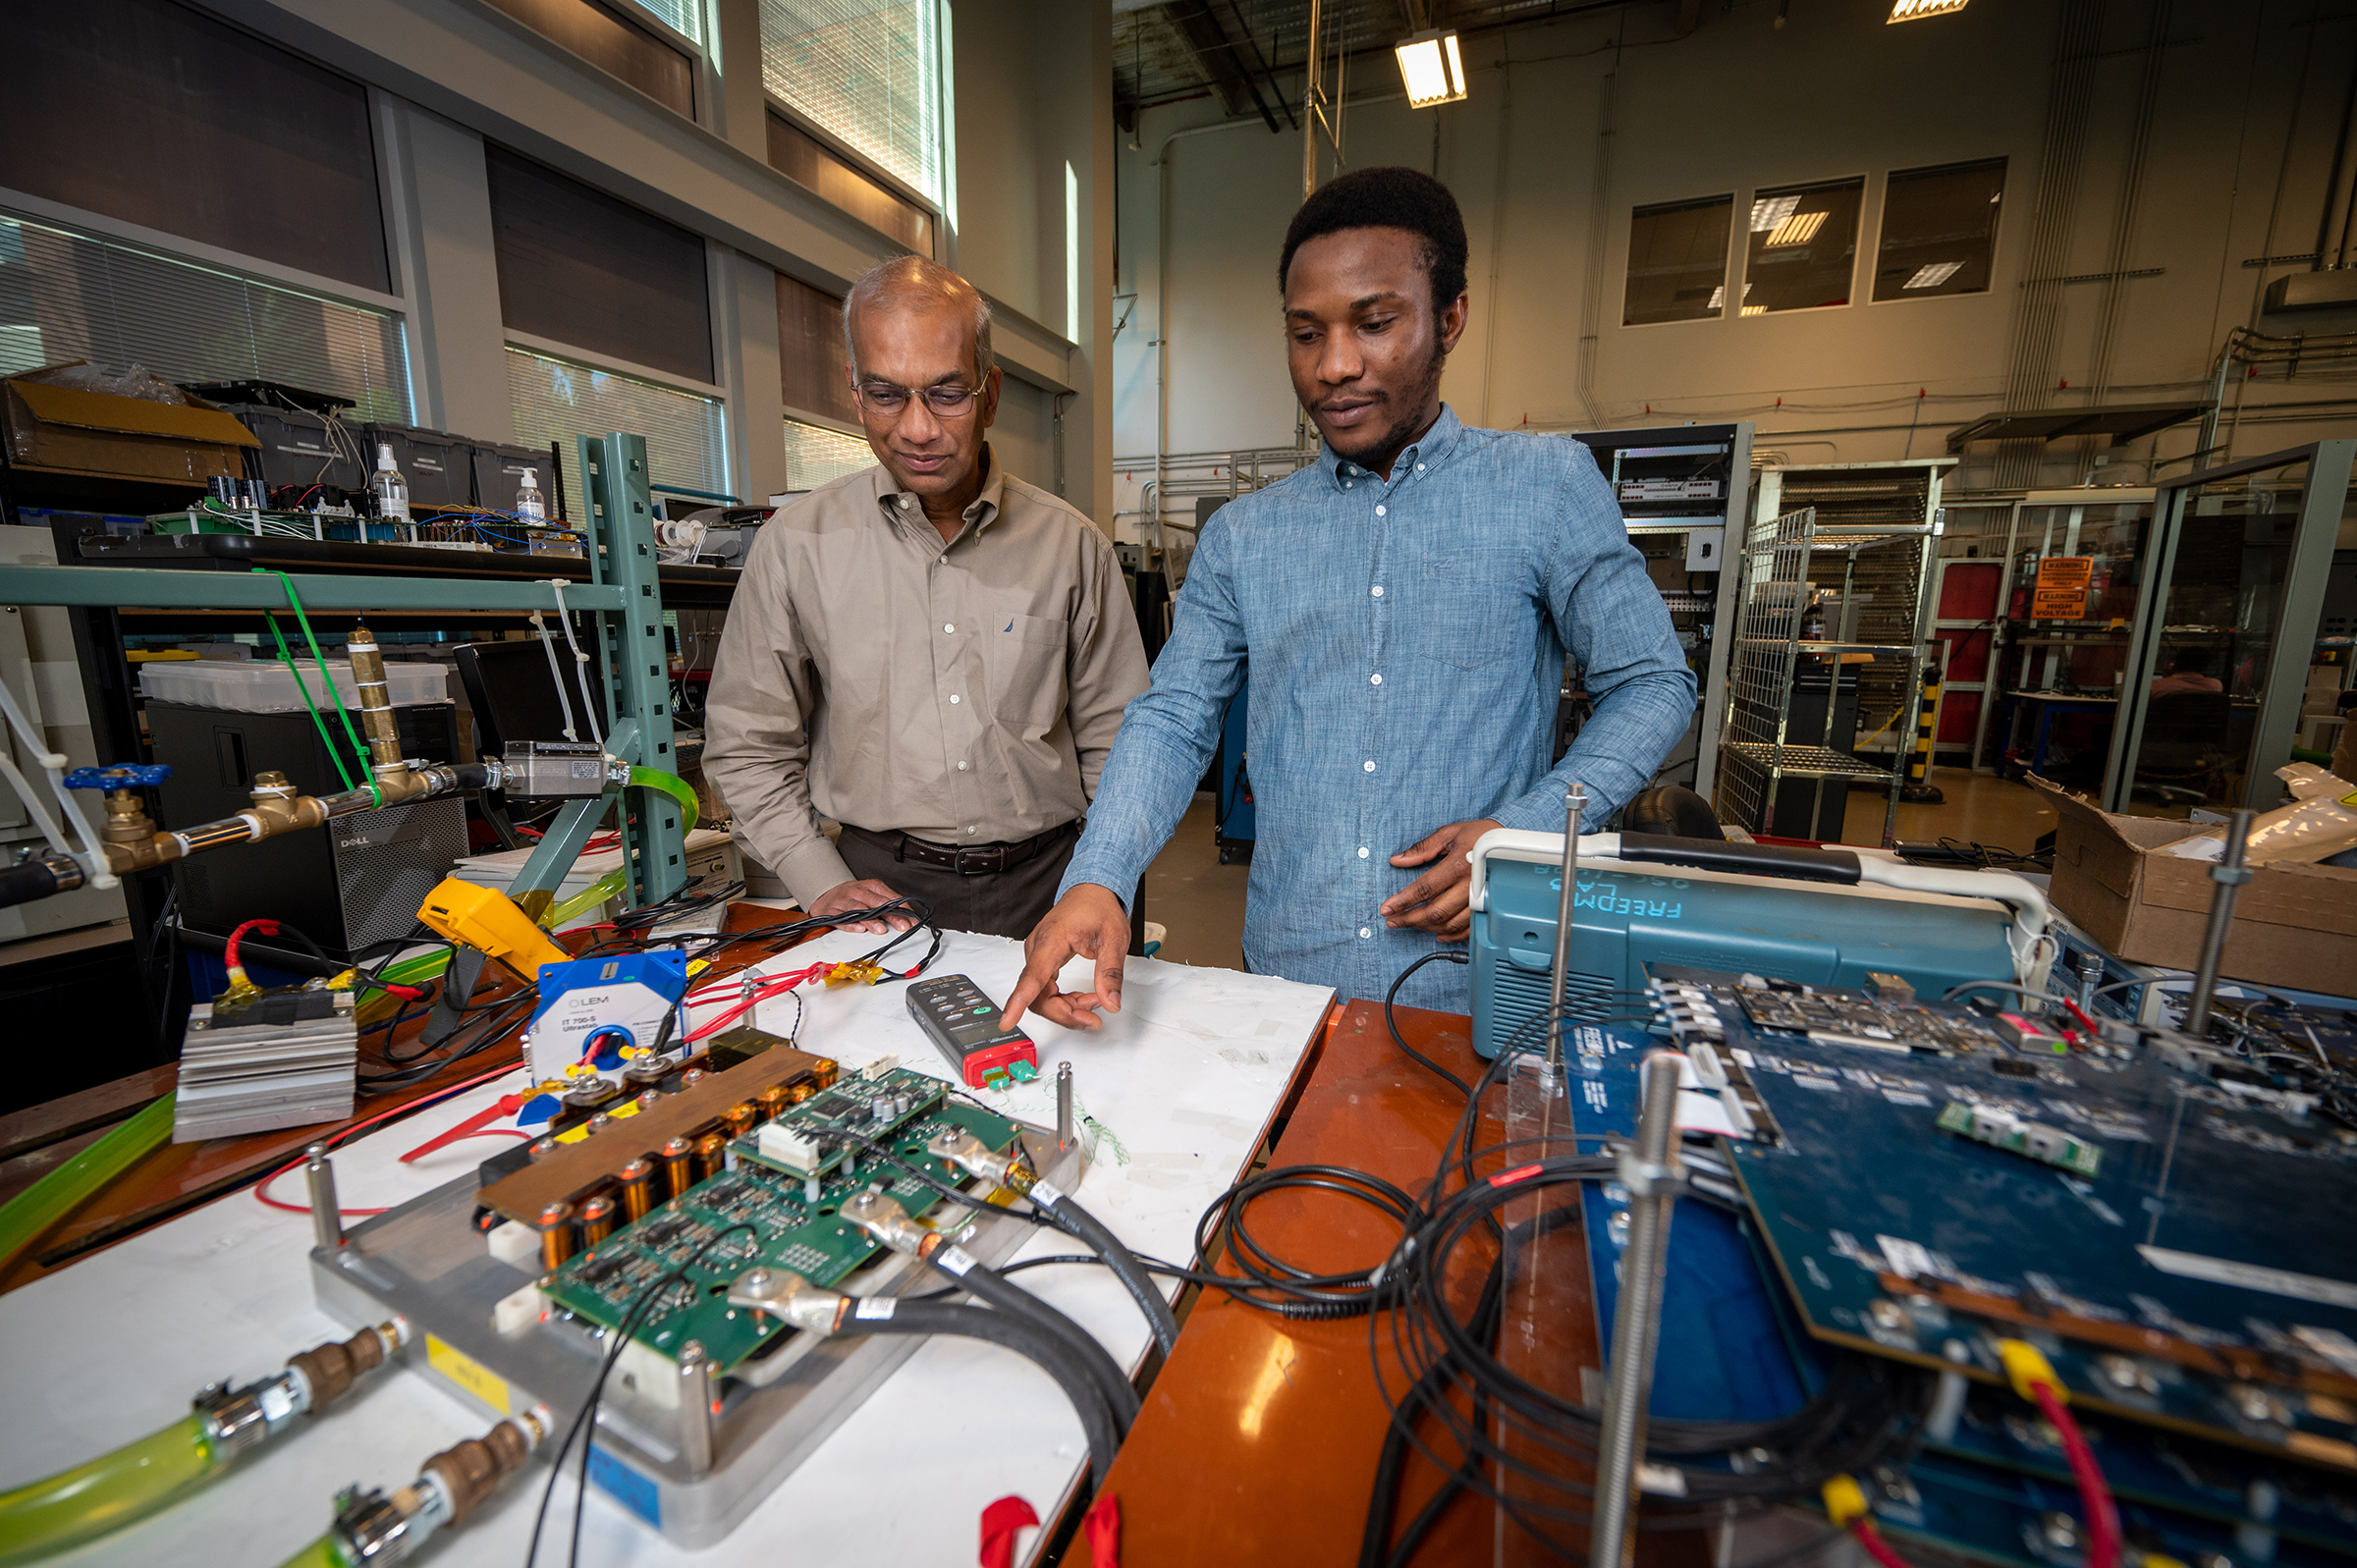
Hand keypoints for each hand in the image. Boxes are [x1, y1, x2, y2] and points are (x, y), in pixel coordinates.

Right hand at [808, 877, 915, 933]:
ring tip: (882, 929)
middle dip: (891, 915)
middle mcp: (857, 891)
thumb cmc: (852, 897)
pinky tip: (859, 929)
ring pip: (859, 910)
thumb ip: (888, 905)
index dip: (903, 909)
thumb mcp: (871, 896)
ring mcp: (843, 901)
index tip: (912, 921)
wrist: (825, 896)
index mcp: (870, 886)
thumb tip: (908, 917)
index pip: (890, 897)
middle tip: (902, 925)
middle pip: (877, 903)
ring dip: (871, 920)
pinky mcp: (830, 911)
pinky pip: (841, 918)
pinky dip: (850, 924)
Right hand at [1001, 883, 1130, 1032]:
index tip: (1007, 1021)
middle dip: (1065, 1013)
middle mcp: (1038, 948)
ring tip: (1094, 1002)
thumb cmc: (1098, 908)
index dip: (1018, 1002)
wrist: (1091, 892)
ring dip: (1067, 1008)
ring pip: (1041, 996)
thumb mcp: (1115, 939)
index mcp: (1052, 939)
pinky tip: (1083, 997)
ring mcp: (1037, 955)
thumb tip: (1111, 1002)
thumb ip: (1111, 972)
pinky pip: (1045, 989)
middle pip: (1037, 995)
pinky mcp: (1042, 960)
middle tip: (1092, 1019)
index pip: (1031, 977)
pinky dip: (1064, 1000)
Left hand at [1380, 818, 1501, 941]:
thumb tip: (1398, 860)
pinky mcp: (1488, 907)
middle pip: (1435, 911)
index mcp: (1457, 865)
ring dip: (1427, 928)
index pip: (1423, 889)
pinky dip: (1451, 935)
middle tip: (1393, 921)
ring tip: (1410, 924)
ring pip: (1450, 924)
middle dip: (1410, 919)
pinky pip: (1468, 929)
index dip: (1402, 902)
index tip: (1387, 909)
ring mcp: (1481, 899)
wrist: (1510, 842)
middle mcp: (1470, 885)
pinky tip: (1437, 933)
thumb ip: (1423, 849)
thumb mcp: (1450, 834)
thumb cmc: (1480, 834)